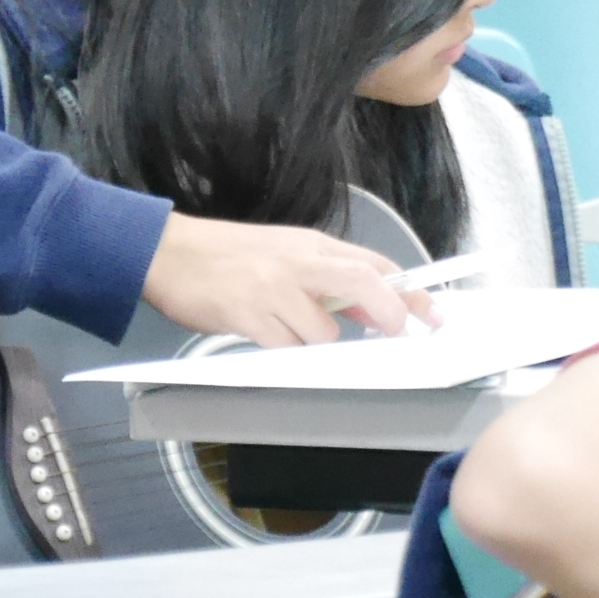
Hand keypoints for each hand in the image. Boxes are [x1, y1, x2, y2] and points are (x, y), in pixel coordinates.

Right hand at [136, 214, 435, 346]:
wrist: (168, 251)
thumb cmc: (227, 256)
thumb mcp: (285, 255)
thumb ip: (328, 280)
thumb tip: (373, 310)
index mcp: (312, 246)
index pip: (376, 265)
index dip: (408, 293)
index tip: (430, 314)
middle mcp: (298, 262)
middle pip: (364, 284)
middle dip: (389, 314)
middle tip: (394, 336)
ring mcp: (273, 287)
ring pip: (323, 331)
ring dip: (315, 344)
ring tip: (284, 329)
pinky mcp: (246, 313)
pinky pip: (283, 347)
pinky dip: (282, 351)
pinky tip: (262, 335)